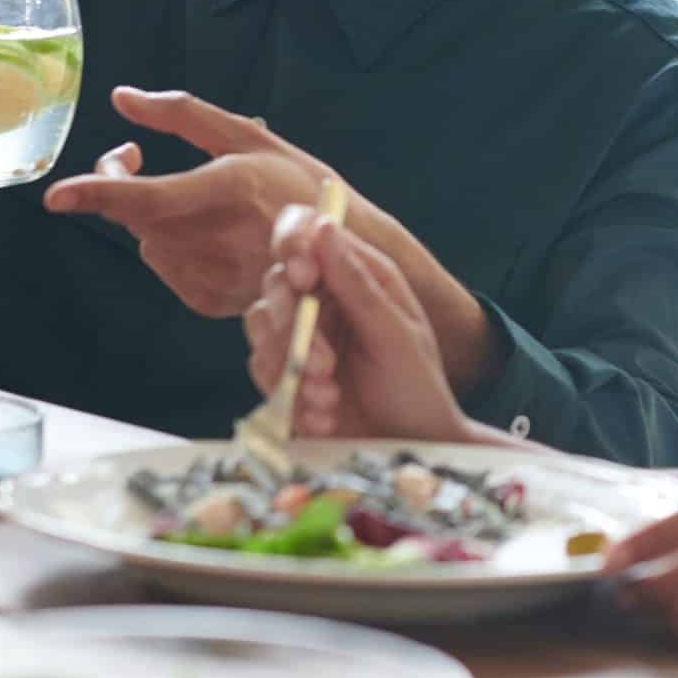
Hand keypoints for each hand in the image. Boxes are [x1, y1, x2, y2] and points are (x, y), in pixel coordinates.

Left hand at [44, 88, 328, 316]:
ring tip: (191, 202)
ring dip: (150, 219)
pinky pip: (166, 269)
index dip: (99, 194)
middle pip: (136, 218)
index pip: (150, 198)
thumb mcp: (249, 138)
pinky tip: (208, 236)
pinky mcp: (214, 302)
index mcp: (232, 188)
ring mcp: (219, 277)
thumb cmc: (300, 184)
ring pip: (147, 244)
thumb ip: (182, 115)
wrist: (347, 254)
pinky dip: (172, 247)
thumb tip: (122, 97)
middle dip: (119, 185)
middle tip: (132, 158)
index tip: (56, 196)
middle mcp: (223, 239)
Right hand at [242, 206, 476, 442]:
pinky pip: (262, 369)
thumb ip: (357, 283)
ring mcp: (299, 336)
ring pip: (260, 325)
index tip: (303, 276)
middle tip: (323, 365)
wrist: (408, 451)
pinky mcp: (283, 373)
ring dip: (291, 365)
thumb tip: (323, 226)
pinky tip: (322, 418)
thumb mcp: (395, 333)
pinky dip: (289, 396)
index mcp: (355, 274)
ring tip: (329, 398)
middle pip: (276, 283)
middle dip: (292, 325)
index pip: (306, 234)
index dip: (293, 244)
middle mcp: (322, 299)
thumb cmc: (416, 387)